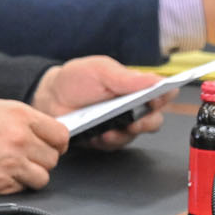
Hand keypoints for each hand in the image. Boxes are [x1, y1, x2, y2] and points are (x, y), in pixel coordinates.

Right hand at [0, 100, 67, 193]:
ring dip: (30, 175)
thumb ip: (24, 120)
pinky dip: (12, 185)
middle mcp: (19, 138)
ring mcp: (11, 162)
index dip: (56, 143)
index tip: (49, 147)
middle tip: (21, 157)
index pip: (61, 135)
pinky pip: (22, 189)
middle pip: (53, 159)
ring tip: (11, 168)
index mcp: (20, 116)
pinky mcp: (0, 183)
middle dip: (39, 160)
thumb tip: (45, 132)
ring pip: (42, 177)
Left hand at [32, 54, 165, 149]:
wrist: (49, 96)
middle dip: (150, 120)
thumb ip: (126, 77)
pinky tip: (102, 134)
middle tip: (139, 118)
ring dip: (129, 132)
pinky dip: (109, 140)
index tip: (161, 96)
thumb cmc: (76, 80)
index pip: (161, 93)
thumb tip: (156, 79)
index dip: (166, 96)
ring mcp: (121, 125)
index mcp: (135, 88)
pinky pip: (114, 144)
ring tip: (118, 127)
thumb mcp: (100, 70)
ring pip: (136, 134)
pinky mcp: (106, 139)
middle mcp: (133, 108)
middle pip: (154, 119)